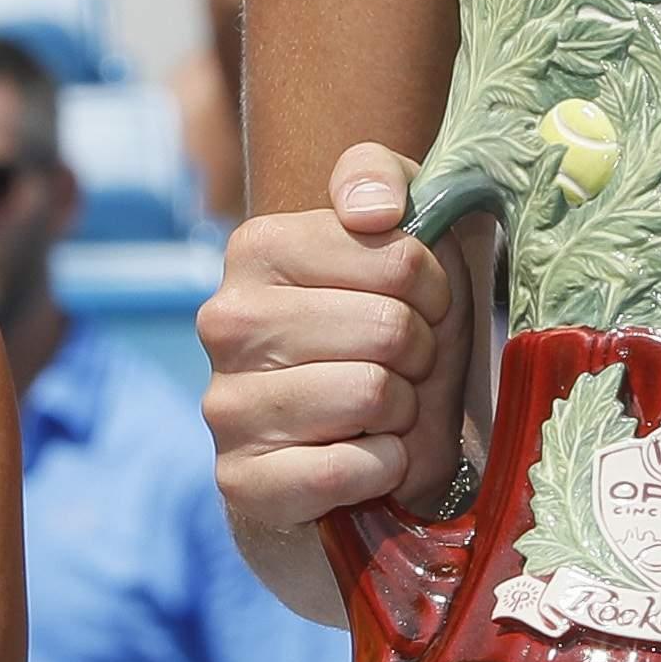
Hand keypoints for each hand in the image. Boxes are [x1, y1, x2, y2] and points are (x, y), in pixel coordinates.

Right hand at [200, 142, 470, 529]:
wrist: (352, 449)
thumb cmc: (382, 337)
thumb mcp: (399, 240)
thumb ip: (382, 180)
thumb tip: (373, 210)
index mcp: (257, 249)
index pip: (401, 257)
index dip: (435, 290)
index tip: (423, 306)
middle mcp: (225, 321)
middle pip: (389, 327)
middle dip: (420, 356)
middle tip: (404, 368)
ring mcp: (225, 405)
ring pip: (370, 394)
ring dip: (402, 414)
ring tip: (381, 413)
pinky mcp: (242, 481)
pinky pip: (347, 469)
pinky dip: (380, 470)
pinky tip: (364, 460)